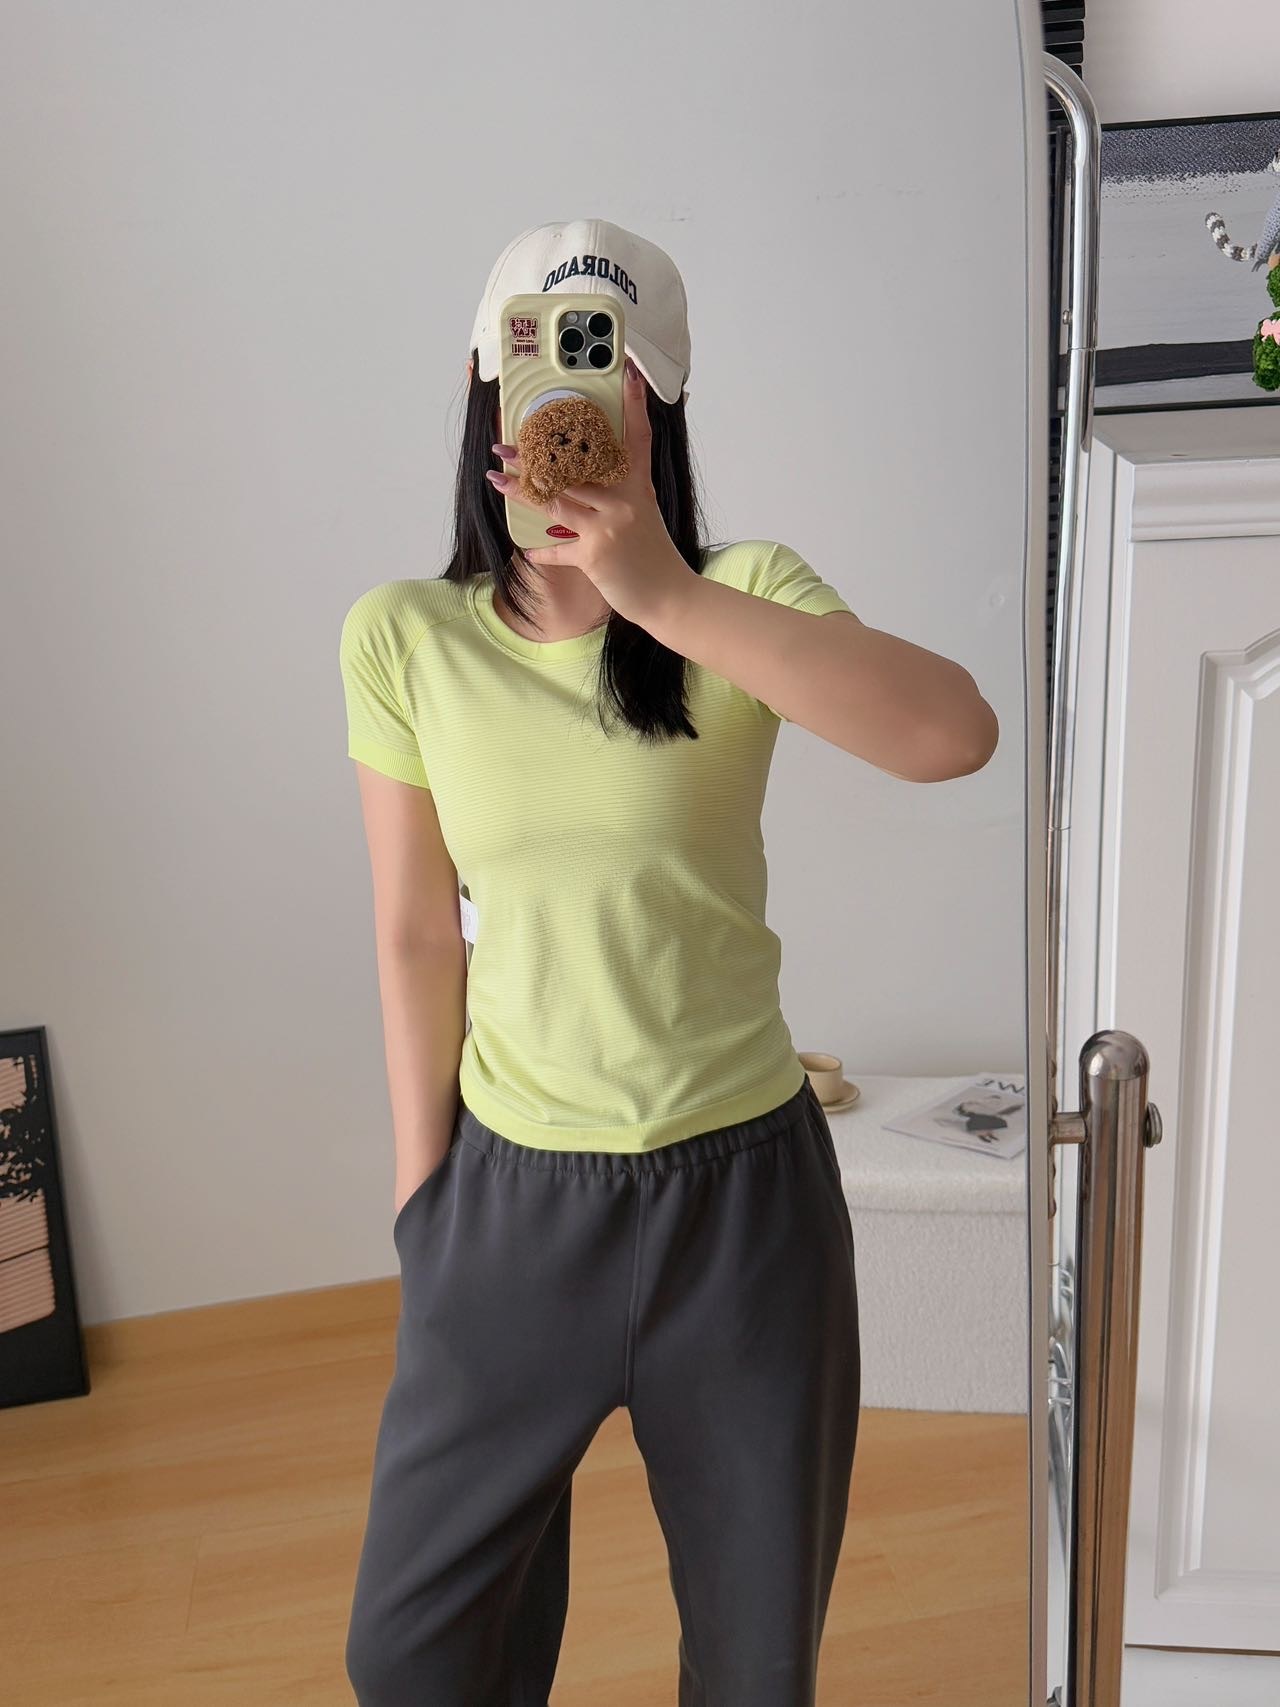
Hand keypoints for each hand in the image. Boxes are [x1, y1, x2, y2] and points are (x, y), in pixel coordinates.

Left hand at [485, 358, 693, 632]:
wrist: (671, 598)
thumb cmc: (655, 559)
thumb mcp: (645, 518)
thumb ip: (619, 498)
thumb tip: (582, 486)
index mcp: (639, 488)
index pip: (638, 438)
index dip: (634, 406)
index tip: (629, 375)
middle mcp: (624, 501)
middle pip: (575, 467)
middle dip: (536, 454)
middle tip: (505, 444)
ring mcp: (609, 526)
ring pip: (556, 500)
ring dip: (522, 490)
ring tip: (497, 478)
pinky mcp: (595, 555)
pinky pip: (559, 549)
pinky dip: (543, 550)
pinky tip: (529, 548)